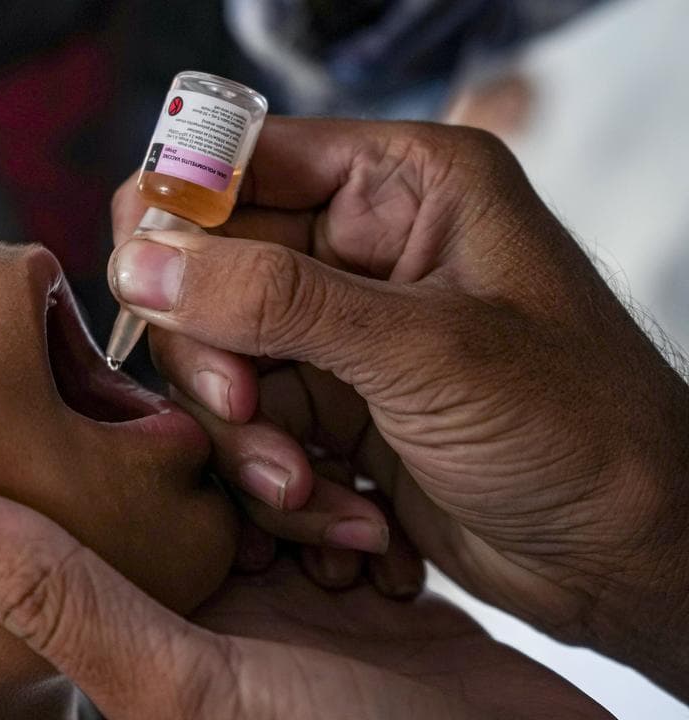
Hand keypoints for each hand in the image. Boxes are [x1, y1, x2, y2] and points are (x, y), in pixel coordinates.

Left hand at [0, 480, 613, 719]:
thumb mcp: (177, 677)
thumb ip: (49, 592)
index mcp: (138, 621)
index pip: (103, 502)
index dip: (121, 440)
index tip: (138, 371)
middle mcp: (201, 605)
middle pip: (196, 480)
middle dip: (240, 455)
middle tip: (269, 442)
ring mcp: (283, 598)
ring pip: (272, 482)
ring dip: (307, 476)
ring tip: (335, 499)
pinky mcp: (356, 590)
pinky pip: (341, 505)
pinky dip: (359, 501)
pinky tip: (376, 514)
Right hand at [109, 116, 688, 694]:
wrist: (630, 559)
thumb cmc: (579, 429)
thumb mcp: (424, 350)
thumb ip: (272, 299)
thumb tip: (140, 263)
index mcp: (399, 186)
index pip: (237, 163)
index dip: (179, 220)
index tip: (153, 293)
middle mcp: (359, 250)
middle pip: (206, 274)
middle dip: (217, 361)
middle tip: (246, 415)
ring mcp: (339, 336)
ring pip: (218, 367)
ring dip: (250, 445)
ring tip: (315, 495)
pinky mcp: (331, 412)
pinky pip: (249, 435)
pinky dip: (281, 490)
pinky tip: (353, 526)